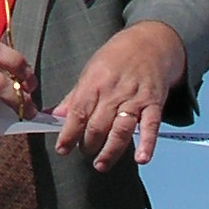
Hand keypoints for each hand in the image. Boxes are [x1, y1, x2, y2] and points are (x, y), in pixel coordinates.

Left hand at [54, 22, 185, 170]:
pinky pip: (151, 126)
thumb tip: (54, 116)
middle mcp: (113, 92)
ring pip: (121, 130)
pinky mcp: (154, 104)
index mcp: (94, 83)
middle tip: (84, 153)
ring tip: (101, 164)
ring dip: (110, 151)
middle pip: (98, 125)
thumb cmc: (116, 59)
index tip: (62, 149)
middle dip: (88, 145)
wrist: (150, 43)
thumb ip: (75, 97)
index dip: (69, 134)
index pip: (78, 113)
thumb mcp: (90, 71)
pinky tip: (141, 158)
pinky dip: (147, 143)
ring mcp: (135, 99)